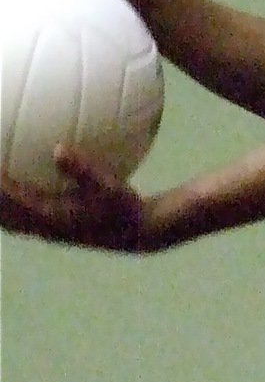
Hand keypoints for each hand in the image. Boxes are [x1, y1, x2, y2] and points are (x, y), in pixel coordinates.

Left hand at [1, 146, 146, 252]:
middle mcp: (42, 226)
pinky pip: (20, 216)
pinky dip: (9, 204)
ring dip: (0, 207)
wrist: (135, 233)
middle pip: (3, 216)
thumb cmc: (124, 207)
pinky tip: (12, 185)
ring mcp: (45, 229)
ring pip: (8, 220)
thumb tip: (57, 148)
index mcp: (50, 217)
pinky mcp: (52, 226)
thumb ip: (82, 169)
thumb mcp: (109, 186)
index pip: (11, 202)